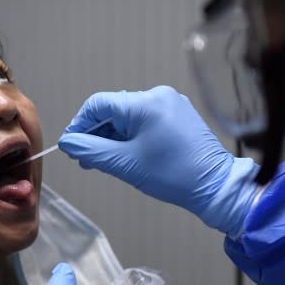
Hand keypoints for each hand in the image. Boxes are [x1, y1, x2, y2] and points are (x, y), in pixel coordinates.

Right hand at [58, 86, 258, 236]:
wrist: (216, 187)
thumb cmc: (175, 175)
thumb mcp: (124, 164)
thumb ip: (90, 151)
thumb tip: (68, 143)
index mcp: (146, 103)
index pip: (97, 104)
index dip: (79, 125)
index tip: (72, 145)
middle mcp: (159, 96)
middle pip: (113, 110)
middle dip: (96, 134)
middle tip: (86, 159)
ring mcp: (171, 105)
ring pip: (128, 117)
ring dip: (113, 137)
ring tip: (106, 161)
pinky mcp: (179, 117)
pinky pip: (145, 121)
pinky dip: (131, 137)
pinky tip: (127, 156)